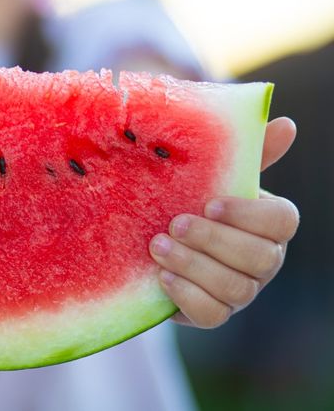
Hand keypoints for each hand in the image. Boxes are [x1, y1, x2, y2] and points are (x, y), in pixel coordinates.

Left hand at [150, 117, 298, 327]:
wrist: (153, 240)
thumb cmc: (192, 203)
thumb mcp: (214, 176)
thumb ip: (247, 153)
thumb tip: (287, 124)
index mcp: (268, 225)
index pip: (282, 221)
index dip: (248, 214)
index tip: (210, 202)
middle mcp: (263, 261)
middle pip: (259, 258)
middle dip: (213, 240)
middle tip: (175, 223)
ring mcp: (241, 292)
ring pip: (234, 287)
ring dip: (193, 265)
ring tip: (157, 245)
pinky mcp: (213, 314)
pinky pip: (212, 315)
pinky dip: (186, 294)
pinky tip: (161, 275)